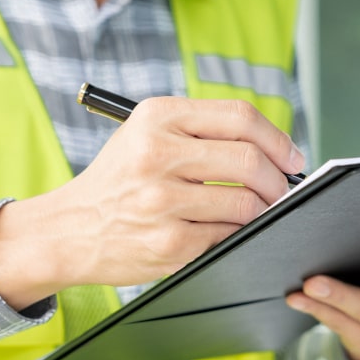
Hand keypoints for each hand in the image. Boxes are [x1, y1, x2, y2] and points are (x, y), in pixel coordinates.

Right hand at [0, 97, 304, 309]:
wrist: (68, 229)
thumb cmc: (119, 180)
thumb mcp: (147, 135)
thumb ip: (202, 131)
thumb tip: (275, 148)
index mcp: (157, 117)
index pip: (239, 117)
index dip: (277, 138)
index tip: (292, 156)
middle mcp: (157, 154)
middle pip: (249, 160)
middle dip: (278, 179)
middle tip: (283, 189)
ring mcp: (162, 201)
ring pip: (245, 203)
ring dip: (263, 210)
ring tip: (257, 210)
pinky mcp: (168, 242)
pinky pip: (227, 235)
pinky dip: (238, 234)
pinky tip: (229, 230)